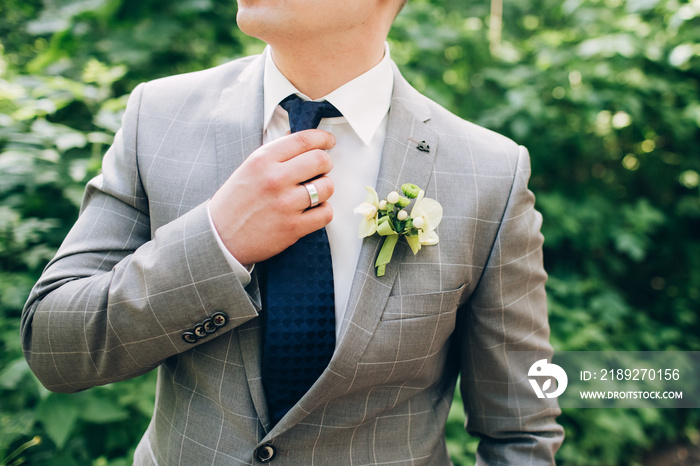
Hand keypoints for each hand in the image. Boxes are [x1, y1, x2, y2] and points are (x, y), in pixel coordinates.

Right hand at [209, 129, 334, 266]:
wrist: (221, 237)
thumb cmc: (235, 202)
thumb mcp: (249, 168)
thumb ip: (275, 154)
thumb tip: (301, 141)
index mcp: (263, 160)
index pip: (303, 140)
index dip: (322, 138)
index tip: (328, 142)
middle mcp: (275, 179)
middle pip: (321, 160)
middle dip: (326, 164)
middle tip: (321, 169)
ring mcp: (285, 204)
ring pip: (326, 187)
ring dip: (324, 189)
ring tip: (312, 193)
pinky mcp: (293, 227)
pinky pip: (326, 213)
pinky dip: (323, 211)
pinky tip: (312, 210)